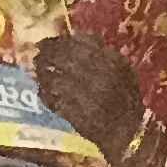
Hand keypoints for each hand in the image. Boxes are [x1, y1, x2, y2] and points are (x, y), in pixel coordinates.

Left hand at [29, 33, 144, 155]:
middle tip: (37, 56)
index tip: (45, 42)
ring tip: (38, 73)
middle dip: (46, 56)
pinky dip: (46, 95)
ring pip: (55, 79)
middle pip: (63, 58)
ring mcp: (88, 96)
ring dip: (43, 75)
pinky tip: (43, 92)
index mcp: (112, 61)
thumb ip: (102, 52)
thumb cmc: (125, 98)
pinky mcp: (78, 115)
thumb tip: (75, 35)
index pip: (78, 43)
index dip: (57, 42)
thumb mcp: (123, 69)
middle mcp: (100, 75)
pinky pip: (54, 101)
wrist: (129, 131)